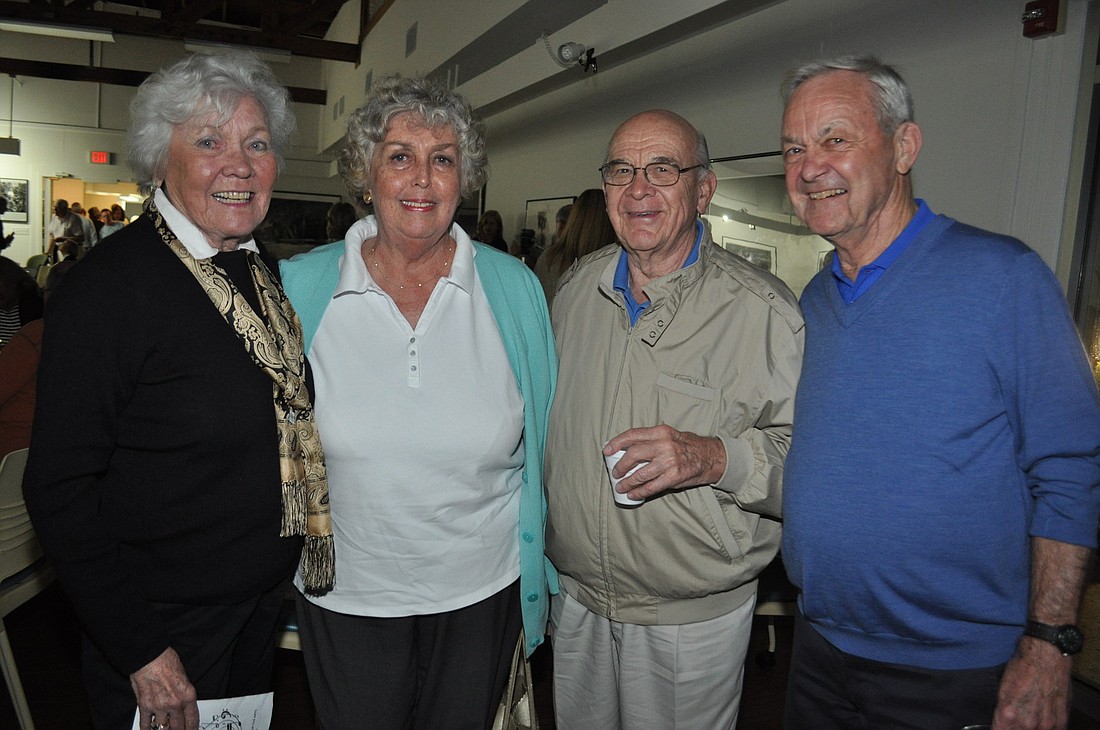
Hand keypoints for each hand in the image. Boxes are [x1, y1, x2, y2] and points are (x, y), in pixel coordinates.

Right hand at [130, 648, 199, 729]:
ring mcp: (159, 706)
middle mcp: (175, 703)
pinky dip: (146, 729)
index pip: (192, 719)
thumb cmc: (166, 661)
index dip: (192, 728)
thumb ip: (183, 693)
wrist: (149, 657)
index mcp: (187, 695)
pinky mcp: (145, 706)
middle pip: (178, 727)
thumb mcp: (184, 677)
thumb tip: (183, 705)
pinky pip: (146, 724)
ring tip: (163, 727)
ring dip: (162, 728)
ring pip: (162, 727)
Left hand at [604, 425, 725, 500]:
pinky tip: (633, 494)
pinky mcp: (674, 477)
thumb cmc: (688, 446)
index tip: (607, 450)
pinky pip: (651, 487)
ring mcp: (669, 462)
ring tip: (621, 486)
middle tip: (615, 472)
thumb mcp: (670, 436)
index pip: (633, 434)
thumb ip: (652, 441)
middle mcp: (664, 445)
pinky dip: (639, 492)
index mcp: (661, 432)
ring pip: (640, 474)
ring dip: (627, 482)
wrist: (711, 457)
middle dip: (620, 465)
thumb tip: (628, 450)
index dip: (617, 442)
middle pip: (633, 454)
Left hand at [992, 637, 1071, 729]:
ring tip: (1031, 714)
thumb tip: (1002, 723)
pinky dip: (1047, 726)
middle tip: (1017, 715)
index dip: (999, 728)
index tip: (1000, 724)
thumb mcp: (1003, 689)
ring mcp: (1046, 724)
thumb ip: (1002, 711)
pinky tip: (1043, 716)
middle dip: (1014, 727)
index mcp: (1009, 714)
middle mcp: (1028, 723)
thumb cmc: (1022, 667)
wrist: (1047, 656)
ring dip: (1032, 726)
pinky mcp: (1061, 721)